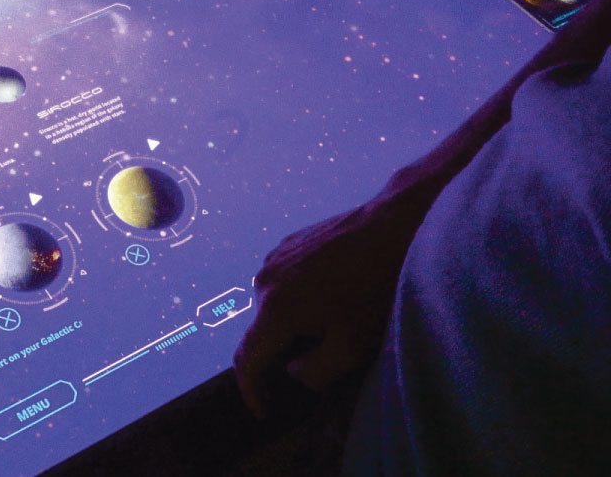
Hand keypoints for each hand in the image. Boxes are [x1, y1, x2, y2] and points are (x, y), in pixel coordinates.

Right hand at [233, 171, 439, 418]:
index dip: (251, 391)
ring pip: (274, 304)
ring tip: (333, 318)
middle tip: (322, 355)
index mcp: (274, 311)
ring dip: (293, 320)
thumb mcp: (350, 349)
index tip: (264, 411)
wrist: (390, 227)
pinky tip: (333, 291)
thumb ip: (313, 372)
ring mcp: (273, 258)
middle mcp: (263, 282)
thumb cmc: (373, 292)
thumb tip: (292, 370)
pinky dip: (298, 295)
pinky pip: (284, 280)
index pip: (247, 360)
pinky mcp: (288, 242)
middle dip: (284, 350)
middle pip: (263, 330)